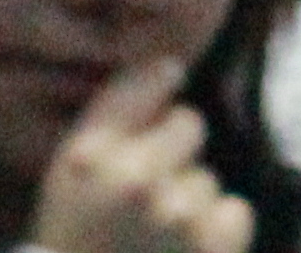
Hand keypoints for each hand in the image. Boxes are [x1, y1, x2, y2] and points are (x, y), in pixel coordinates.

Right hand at [31, 58, 255, 252]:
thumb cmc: (76, 246)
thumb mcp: (67, 180)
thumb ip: (113, 118)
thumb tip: (173, 65)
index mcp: (86, 157)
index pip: (143, 83)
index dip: (157, 91)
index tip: (160, 100)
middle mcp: (133, 178)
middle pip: (189, 124)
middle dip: (174, 154)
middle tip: (142, 201)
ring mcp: (177, 212)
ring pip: (206, 177)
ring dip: (190, 204)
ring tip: (153, 243)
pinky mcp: (212, 243)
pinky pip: (233, 209)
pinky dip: (214, 232)